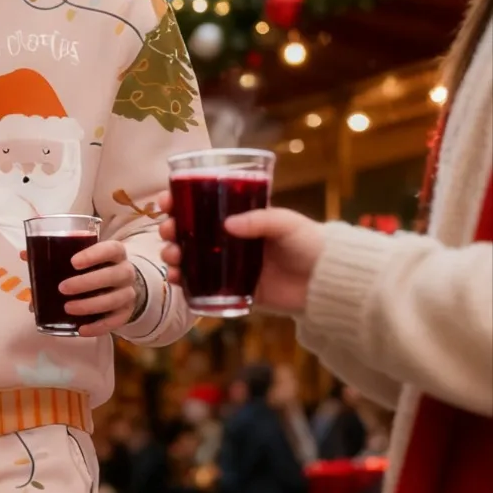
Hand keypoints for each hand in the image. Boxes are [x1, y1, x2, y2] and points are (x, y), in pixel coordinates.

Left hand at [60, 239, 144, 336]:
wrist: (120, 286)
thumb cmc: (94, 269)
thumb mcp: (81, 259)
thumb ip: (57, 257)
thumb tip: (24, 255)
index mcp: (115, 253)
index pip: (111, 249)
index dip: (94, 255)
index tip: (73, 262)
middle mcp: (126, 272)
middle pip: (113, 275)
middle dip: (87, 283)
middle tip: (62, 288)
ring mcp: (128, 293)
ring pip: (114, 299)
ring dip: (90, 305)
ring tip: (68, 308)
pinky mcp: (126, 313)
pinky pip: (115, 321)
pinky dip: (98, 327)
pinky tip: (82, 330)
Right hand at [156, 194, 325, 313]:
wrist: (327, 282)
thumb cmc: (311, 244)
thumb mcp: (287, 223)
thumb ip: (260, 221)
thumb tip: (227, 224)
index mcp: (242, 218)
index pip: (204, 205)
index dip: (180, 201)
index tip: (165, 201)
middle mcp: (231, 241)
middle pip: (190, 232)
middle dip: (170, 230)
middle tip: (167, 231)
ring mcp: (229, 266)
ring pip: (190, 259)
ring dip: (173, 255)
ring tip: (171, 256)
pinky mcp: (233, 291)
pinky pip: (202, 288)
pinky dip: (185, 284)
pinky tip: (176, 280)